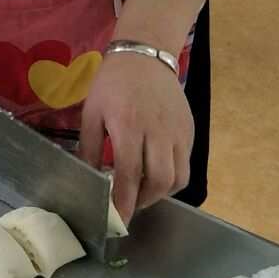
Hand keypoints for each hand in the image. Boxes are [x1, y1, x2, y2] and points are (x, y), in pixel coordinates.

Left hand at [78, 52, 193, 223]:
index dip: (124, 203)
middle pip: (160, 182)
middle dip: (144, 201)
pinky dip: (173, 177)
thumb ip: (90, 148)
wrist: (145, 56)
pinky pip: (186, 163)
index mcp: (128, 126)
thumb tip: (89, 179)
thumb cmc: (112, 84)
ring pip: (179, 177)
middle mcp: (157, 132)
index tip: (118, 221)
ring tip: (144, 190)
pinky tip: (156, 173)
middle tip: (130, 203)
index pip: (129, 175)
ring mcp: (178, 132)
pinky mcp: (189, 130)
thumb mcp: (92, 112)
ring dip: (161, 192)